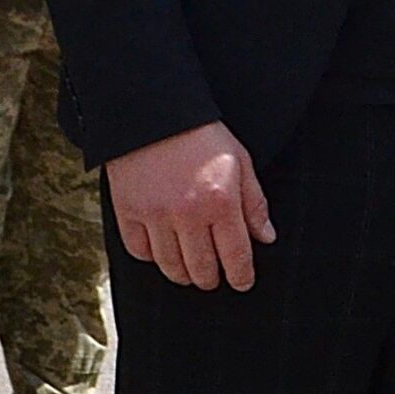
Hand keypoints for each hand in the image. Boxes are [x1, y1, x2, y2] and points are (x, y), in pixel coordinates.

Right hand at [105, 122, 276, 290]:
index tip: (243, 282)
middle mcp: (188, 214)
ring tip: (190, 272)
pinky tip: (162, 252)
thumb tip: (266, 238)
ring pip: (171, 267)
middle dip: (212, 279)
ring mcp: (155, 215)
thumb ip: (254, 203)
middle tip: (215, 277)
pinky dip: (152, 258)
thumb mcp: (239, 161)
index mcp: (220, 201)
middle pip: (202, 269)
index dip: (241, 276)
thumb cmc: (200, 134)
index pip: (236, 256)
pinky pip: (139, 251)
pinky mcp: (128, 211)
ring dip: (183, 275)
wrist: (152, 110)